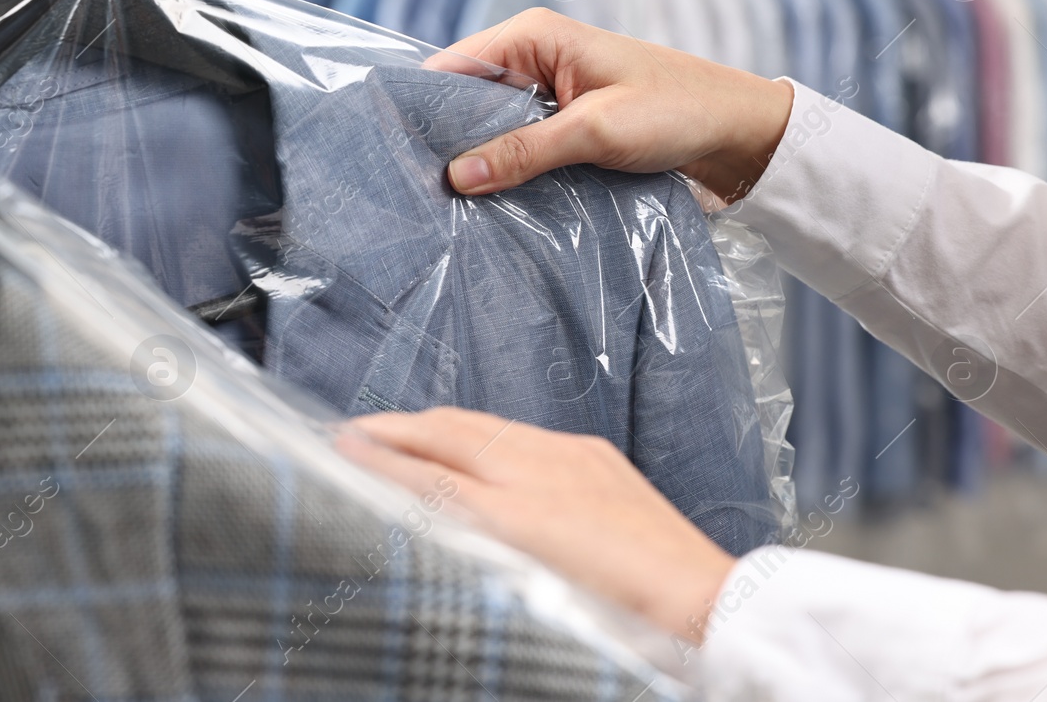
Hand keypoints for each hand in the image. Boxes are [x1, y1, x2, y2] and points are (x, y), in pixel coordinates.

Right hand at [337, 407, 735, 641]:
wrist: (703, 602)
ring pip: (483, 425)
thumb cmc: (626, 622)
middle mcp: (541, 475)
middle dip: (396, 428)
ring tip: (398, 428)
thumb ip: (476, 552)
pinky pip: (521, 429)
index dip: (381, 460)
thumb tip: (431, 522)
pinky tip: (469, 437)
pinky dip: (480, 429)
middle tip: (354, 429)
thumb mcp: (537, 595)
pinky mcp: (593, 453)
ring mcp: (569, 457)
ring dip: (434, 424)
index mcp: (522, 519)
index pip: (431, 477)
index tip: (343, 448)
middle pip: (449, 436)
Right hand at [430, 8, 793, 201]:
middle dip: (446, 139)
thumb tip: (457, 176)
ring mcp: (546, 91)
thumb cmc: (678, 112)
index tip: (395, 153)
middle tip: (415, 189)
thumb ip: (525, 152)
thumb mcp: (597, 132)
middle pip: (465, 98)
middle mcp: (533, 56)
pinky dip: (505, 168)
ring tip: (442, 202)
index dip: (423, 107)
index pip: (453, 65)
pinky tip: (487, 200)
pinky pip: (516, 143)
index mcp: (534, 35)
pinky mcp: (562, 123)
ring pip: (489, 126)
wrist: (740, 133)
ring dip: (477, 159)